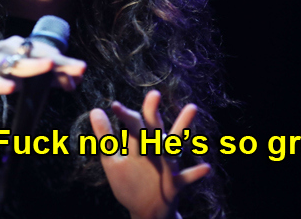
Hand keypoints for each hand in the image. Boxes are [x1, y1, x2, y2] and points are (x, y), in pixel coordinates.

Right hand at [0, 36, 85, 119]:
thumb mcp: (24, 78)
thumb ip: (48, 79)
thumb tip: (75, 82)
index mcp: (19, 46)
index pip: (47, 51)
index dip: (65, 63)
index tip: (82, 71)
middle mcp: (7, 49)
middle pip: (36, 54)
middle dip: (58, 61)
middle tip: (78, 67)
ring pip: (15, 63)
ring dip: (33, 65)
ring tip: (49, 65)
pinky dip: (0, 84)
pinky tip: (10, 89)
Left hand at [89, 90, 209, 218]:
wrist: (147, 211)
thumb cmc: (130, 182)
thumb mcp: (112, 161)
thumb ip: (105, 138)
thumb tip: (95, 110)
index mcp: (140, 144)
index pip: (133, 125)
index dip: (124, 116)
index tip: (113, 106)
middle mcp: (155, 149)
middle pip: (153, 128)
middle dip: (152, 113)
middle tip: (153, 94)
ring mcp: (167, 165)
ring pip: (175, 145)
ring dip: (182, 127)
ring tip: (191, 107)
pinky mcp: (174, 184)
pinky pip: (186, 177)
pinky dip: (195, 173)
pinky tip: (205, 167)